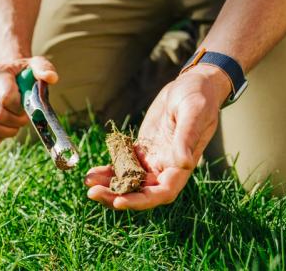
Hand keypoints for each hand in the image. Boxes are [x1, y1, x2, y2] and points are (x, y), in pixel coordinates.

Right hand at [0, 56, 57, 145]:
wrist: (9, 76)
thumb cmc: (24, 72)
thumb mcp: (35, 65)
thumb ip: (44, 68)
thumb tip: (52, 78)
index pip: (7, 97)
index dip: (21, 107)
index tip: (28, 106)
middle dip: (16, 121)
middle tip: (25, 118)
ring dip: (7, 131)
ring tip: (16, 124)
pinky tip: (6, 129)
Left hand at [85, 65, 230, 209]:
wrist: (191, 84)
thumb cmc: (197, 96)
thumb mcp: (193, 112)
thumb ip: (187, 137)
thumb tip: (183, 164)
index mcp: (181, 163)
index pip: (162, 192)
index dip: (142, 200)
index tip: (120, 201)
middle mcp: (166, 165)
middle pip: (141, 190)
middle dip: (117, 195)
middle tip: (93, 193)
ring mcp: (153, 157)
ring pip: (130, 179)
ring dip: (109, 184)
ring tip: (88, 182)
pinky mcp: (143, 147)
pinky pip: (124, 163)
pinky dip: (110, 169)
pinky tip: (93, 171)